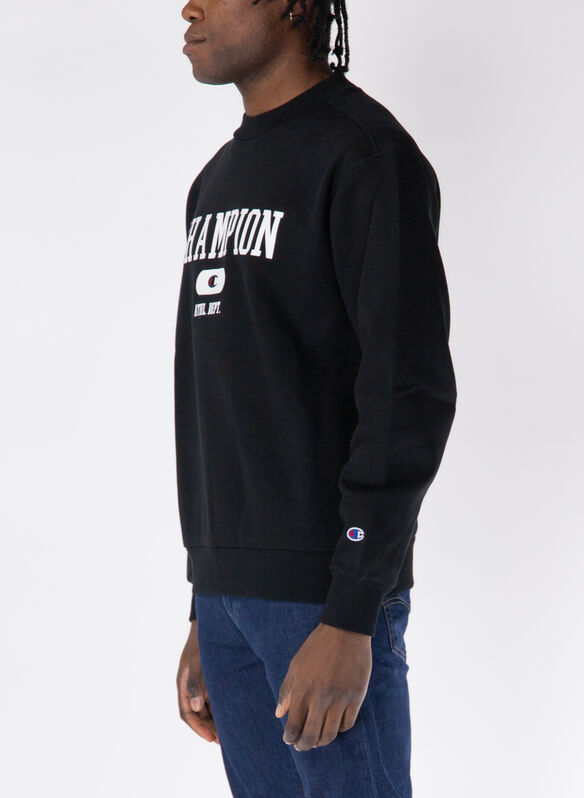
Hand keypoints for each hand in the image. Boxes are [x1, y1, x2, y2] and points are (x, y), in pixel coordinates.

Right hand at [176, 621, 219, 743]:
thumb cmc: (200, 643)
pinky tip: (231, 715)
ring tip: (228, 733)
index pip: (187, 714)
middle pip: (197, 715)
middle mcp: (190, 688)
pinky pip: (213, 699)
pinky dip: (219, 709)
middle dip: (208, 728)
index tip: (211, 738)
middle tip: (223, 740)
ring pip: (205, 709)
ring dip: (214, 721)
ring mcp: (200, 684)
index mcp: (183, 686)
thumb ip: (194, 685)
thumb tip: (194, 706)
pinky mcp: (210, 680)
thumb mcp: (195, 663)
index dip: (198, 728)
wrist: (210, 626)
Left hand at [275, 622, 371, 750]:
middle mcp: (321, 698)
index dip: (290, 738)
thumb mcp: (296, 665)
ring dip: (322, 741)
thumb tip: (279, 715)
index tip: (289, 740)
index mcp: (303, 690)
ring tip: (317, 741)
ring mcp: (340, 699)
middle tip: (302, 746)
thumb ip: (287, 691)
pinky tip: (334, 726)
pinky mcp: (356, 697)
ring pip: (330, 734)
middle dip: (304, 746)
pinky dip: (340, 729)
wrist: (345, 632)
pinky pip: (347, 723)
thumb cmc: (316, 647)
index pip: (294, 726)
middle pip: (311, 735)